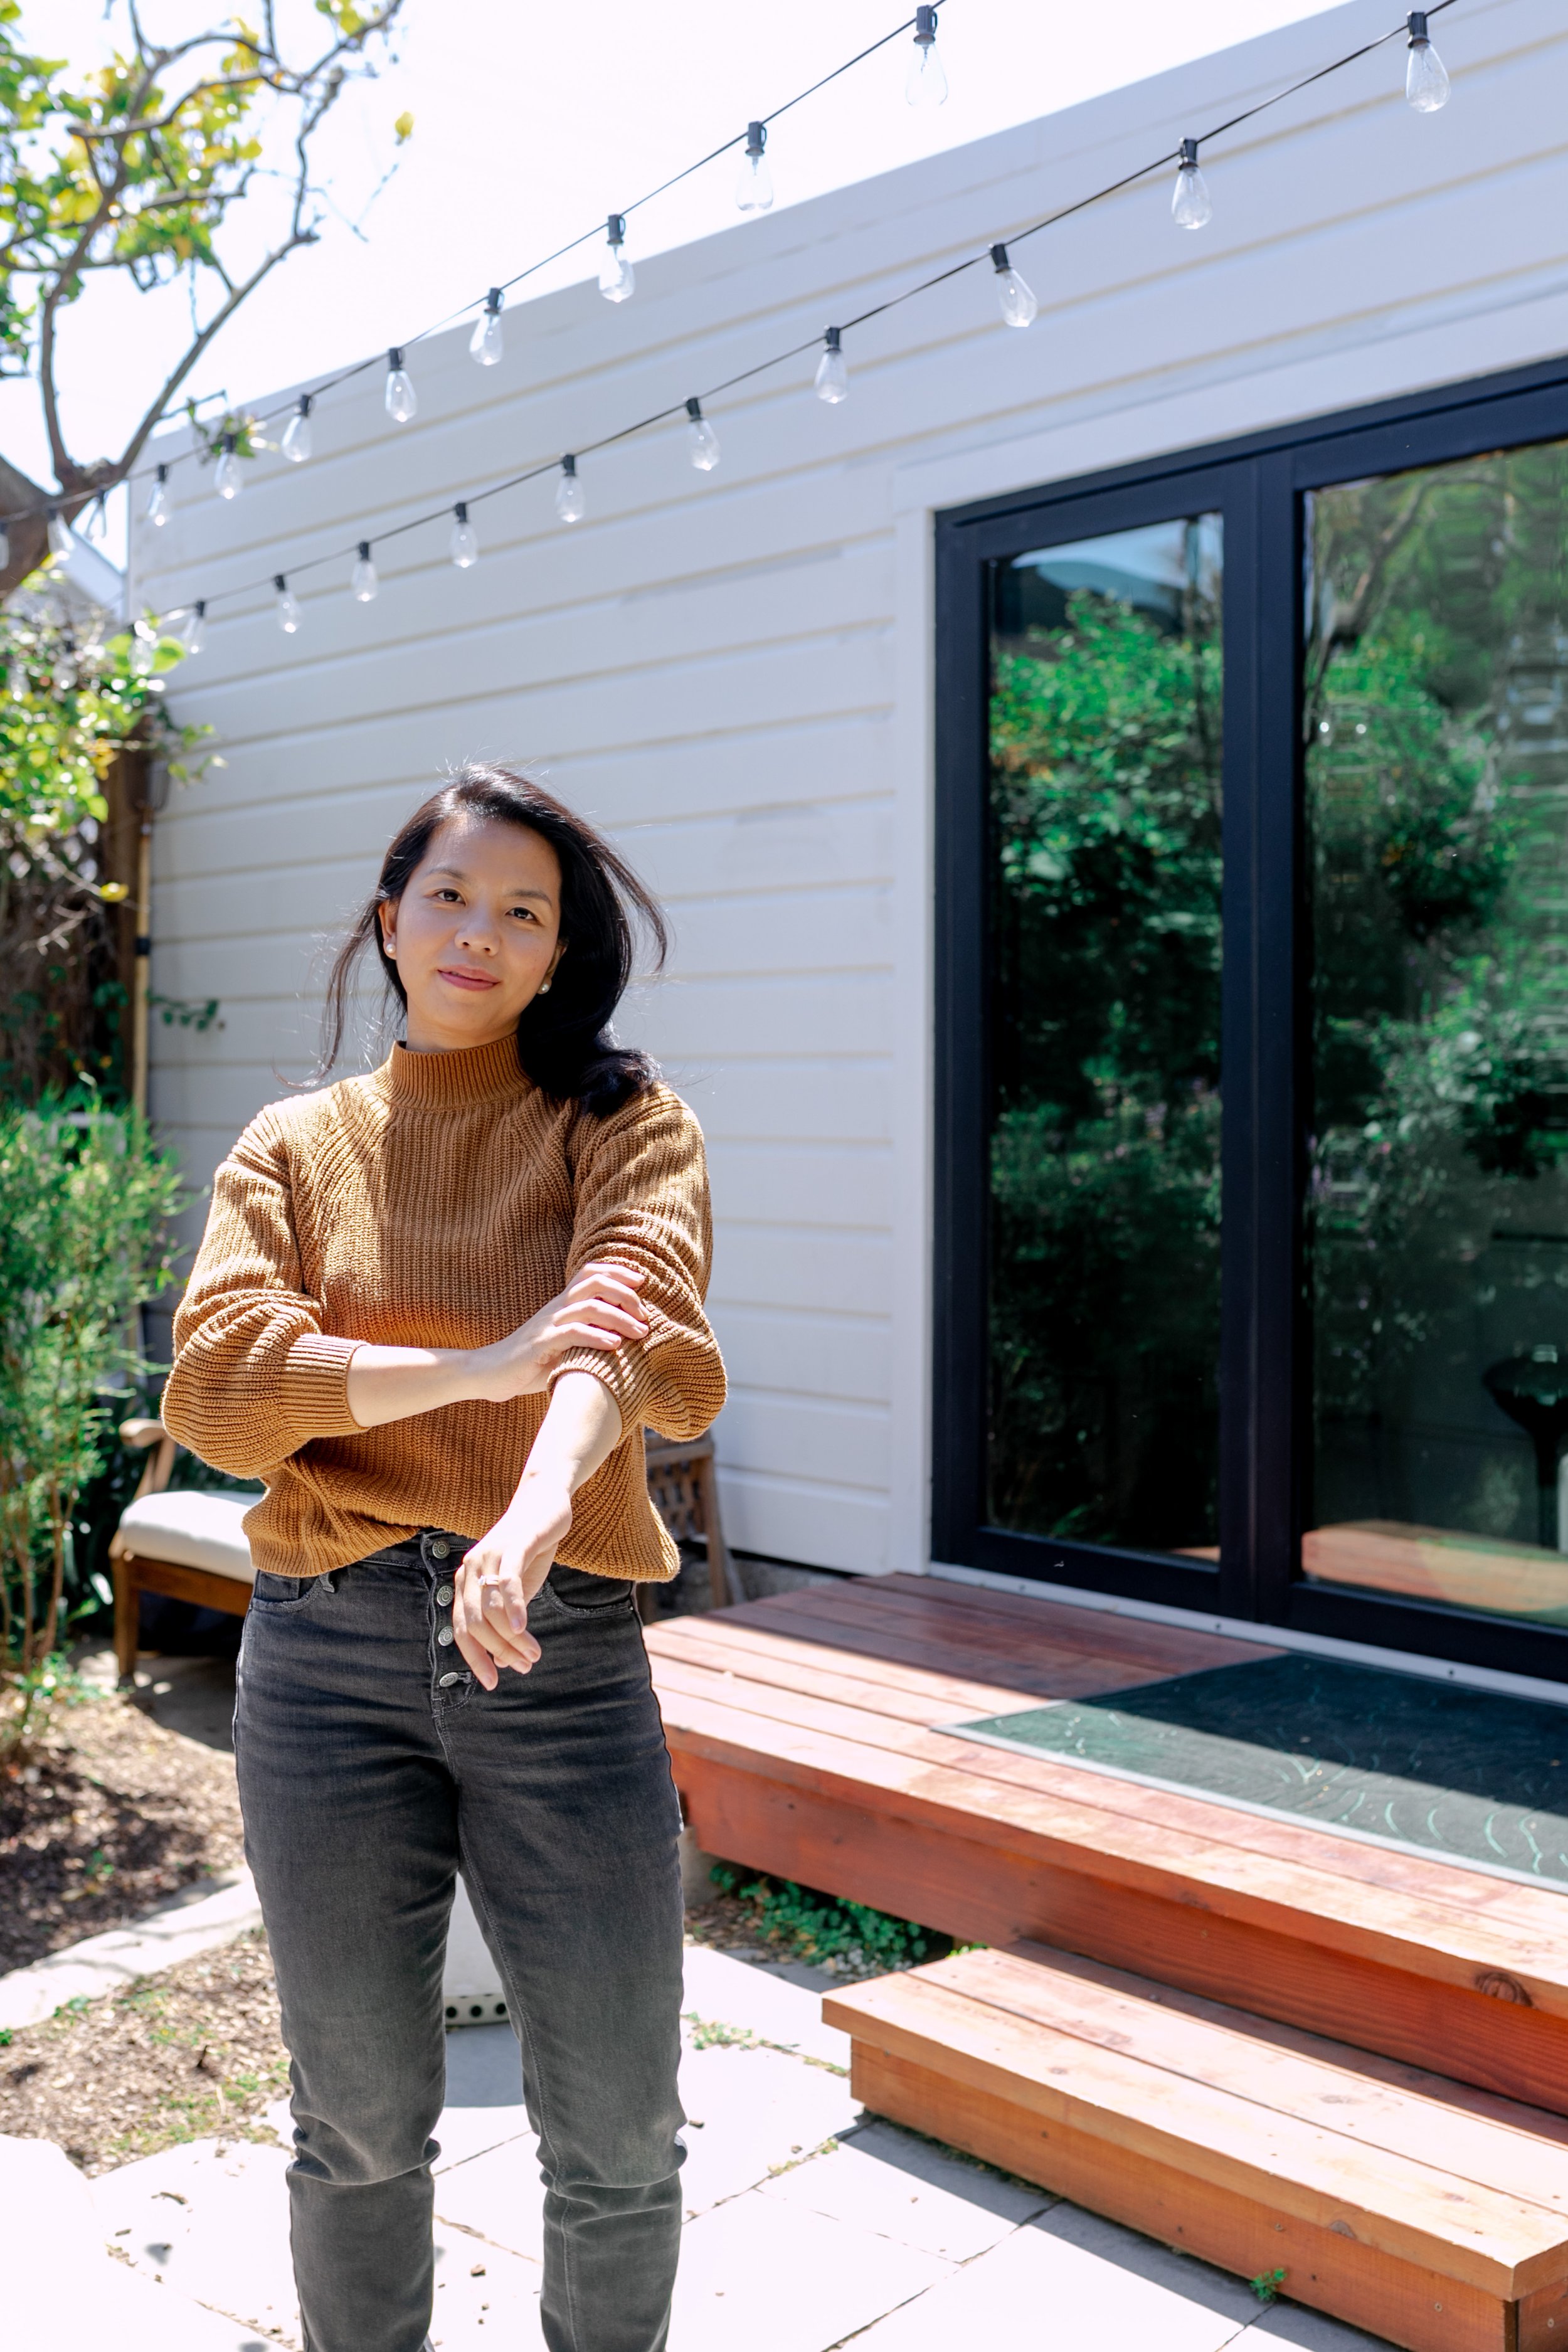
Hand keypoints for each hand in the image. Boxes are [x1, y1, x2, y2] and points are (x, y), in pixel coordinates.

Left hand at [451, 1478, 572, 1688]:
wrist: (545, 1499)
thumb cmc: (532, 1546)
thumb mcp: (519, 1588)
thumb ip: (508, 1619)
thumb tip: (507, 1662)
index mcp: (467, 1582)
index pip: (462, 1629)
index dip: (475, 1659)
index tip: (492, 1683)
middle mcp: (470, 1569)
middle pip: (476, 1624)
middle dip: (499, 1651)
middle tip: (525, 1665)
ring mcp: (489, 1555)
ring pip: (490, 1609)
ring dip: (511, 1638)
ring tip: (534, 1653)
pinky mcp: (513, 1544)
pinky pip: (506, 1581)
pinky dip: (512, 1608)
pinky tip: (522, 1628)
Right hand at [472, 1262, 647, 1404]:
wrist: (489, 1373)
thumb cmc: (531, 1363)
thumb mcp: (563, 1345)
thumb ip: (587, 1336)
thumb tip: (623, 1339)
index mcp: (562, 1304)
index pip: (591, 1273)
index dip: (617, 1271)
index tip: (642, 1282)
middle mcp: (556, 1308)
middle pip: (595, 1282)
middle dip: (626, 1294)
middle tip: (645, 1316)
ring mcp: (548, 1324)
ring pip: (589, 1307)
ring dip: (620, 1318)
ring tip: (640, 1332)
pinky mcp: (540, 1344)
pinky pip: (572, 1333)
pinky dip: (597, 1337)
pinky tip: (615, 1346)